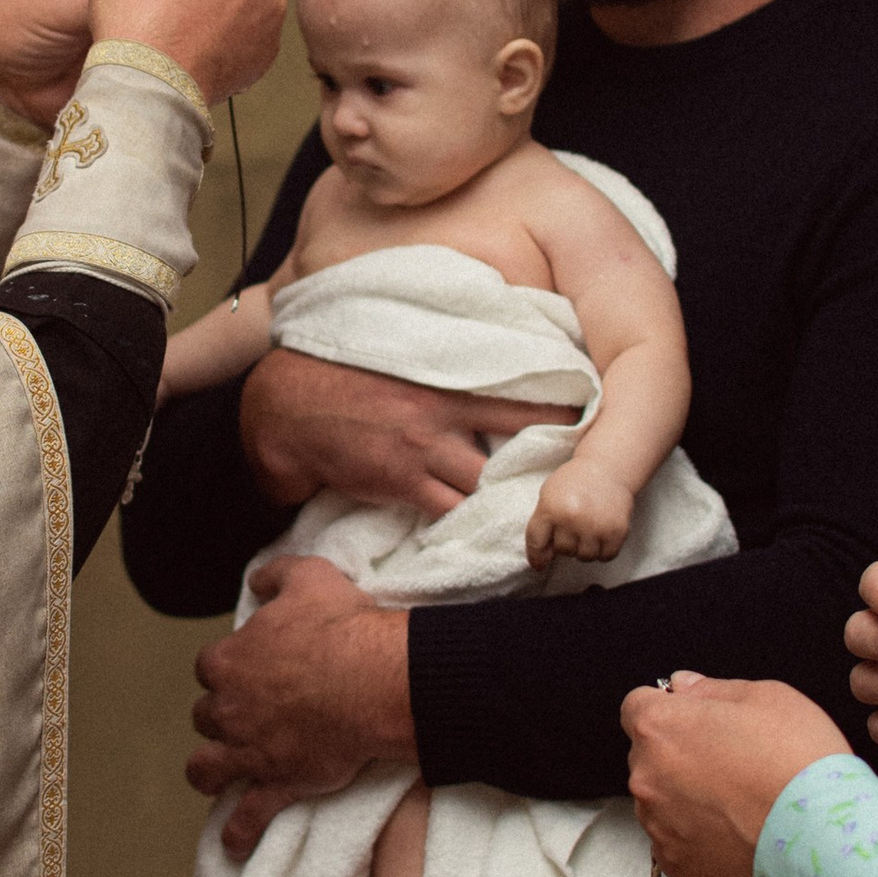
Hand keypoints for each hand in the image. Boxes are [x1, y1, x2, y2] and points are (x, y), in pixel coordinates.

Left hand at [187, 555, 414, 859]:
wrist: (375, 679)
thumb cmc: (344, 628)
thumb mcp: (310, 578)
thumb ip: (276, 575)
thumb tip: (258, 580)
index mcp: (230, 660)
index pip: (210, 667)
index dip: (228, 670)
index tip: (247, 672)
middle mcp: (229, 708)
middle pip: (207, 716)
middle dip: (221, 717)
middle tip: (245, 717)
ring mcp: (249, 749)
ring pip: (206, 767)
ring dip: (210, 770)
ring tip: (217, 775)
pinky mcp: (276, 782)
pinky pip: (247, 815)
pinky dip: (237, 831)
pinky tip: (233, 842)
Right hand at [240, 347, 576, 516]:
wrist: (282, 406)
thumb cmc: (338, 371)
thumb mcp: (396, 349)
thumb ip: (441, 357)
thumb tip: (488, 360)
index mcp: (443, 364)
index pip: (515, 376)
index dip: (556, 392)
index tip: (591, 400)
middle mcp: (442, 403)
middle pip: (519, 424)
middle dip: (554, 442)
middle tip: (594, 459)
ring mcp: (424, 445)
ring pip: (490, 474)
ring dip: (515, 490)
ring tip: (550, 504)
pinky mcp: (402, 481)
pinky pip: (452, 509)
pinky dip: (474, 519)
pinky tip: (497, 527)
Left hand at [526, 455, 636, 569]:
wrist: (607, 468)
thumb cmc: (574, 482)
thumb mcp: (548, 496)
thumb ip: (541, 526)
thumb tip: (541, 563)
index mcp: (551, 508)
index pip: (536, 543)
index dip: (537, 556)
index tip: (540, 564)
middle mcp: (572, 518)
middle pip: (563, 551)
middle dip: (566, 542)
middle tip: (574, 526)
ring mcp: (596, 526)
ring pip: (585, 557)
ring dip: (585, 548)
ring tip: (588, 530)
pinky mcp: (617, 531)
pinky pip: (606, 556)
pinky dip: (603, 551)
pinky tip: (601, 535)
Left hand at [621, 674, 849, 876]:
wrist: (824, 839)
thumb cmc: (799, 763)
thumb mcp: (767, 697)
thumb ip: (713, 689)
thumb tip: (685, 688)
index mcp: (660, 727)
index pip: (637, 706)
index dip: (669, 709)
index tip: (694, 718)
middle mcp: (647, 777)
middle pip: (649, 756)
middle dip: (679, 753)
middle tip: (730, 761)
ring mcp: (658, 825)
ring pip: (661, 801)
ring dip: (686, 796)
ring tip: (739, 801)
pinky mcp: (675, 864)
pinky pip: (676, 841)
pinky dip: (698, 835)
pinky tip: (737, 830)